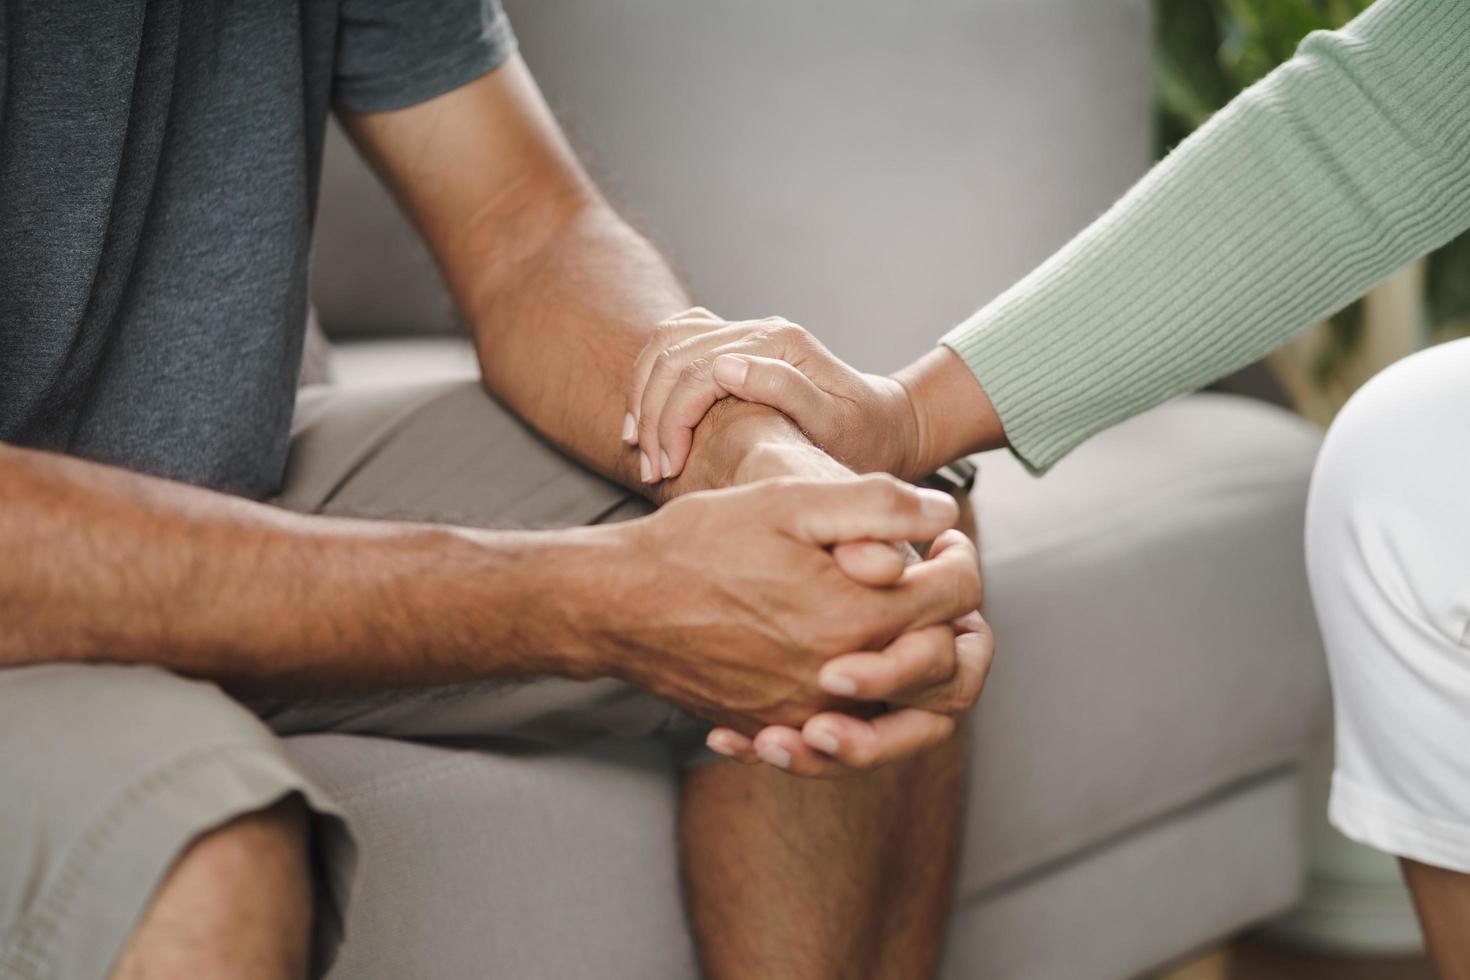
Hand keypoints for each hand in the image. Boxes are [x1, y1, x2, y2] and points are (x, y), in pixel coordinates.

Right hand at [600, 474, 982, 736]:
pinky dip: (868, 707)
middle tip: (940, 580)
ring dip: (924, 675)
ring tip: (910, 629)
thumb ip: (876, 504)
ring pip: (907, 719)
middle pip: (949, 670)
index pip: (956, 598)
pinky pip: (847, 739)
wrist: (619, 604)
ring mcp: (808, 713)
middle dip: (960, 621)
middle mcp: (840, 679)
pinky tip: (851, 670)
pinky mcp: (777, 726)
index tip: (947, 537)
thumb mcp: (788, 502)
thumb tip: (942, 511)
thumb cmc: (700, 544)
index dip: (963, 559)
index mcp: (855, 617)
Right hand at [624, 308, 921, 482]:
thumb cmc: (865, 436)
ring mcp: (746, 333)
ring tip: (641, 447)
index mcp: (781, 344)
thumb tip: (724, 367)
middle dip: (652, 417)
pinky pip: (677, 342)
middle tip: (651, 469)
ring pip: (666, 345)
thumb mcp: (835, 423)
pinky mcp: (738, 344)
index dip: (672, 422)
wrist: (887, 424)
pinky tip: (648, 415)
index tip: (666, 469)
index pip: (699, 372)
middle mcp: (760, 330)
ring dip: (645, 396)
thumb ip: (785, 390)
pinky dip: (652, 377)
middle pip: (675, 358)